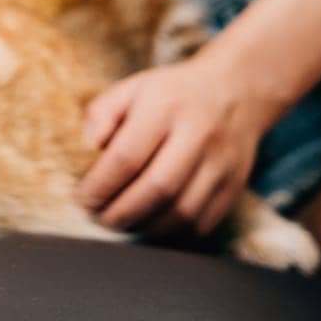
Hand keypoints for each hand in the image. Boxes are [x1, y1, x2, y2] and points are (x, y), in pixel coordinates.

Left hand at [76, 53, 275, 236]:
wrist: (237, 91)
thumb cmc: (173, 94)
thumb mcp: (133, 87)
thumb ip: (102, 112)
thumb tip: (88, 145)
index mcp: (166, 106)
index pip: (127, 156)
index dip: (101, 185)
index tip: (83, 198)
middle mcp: (199, 135)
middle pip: (157, 189)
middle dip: (121, 212)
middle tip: (99, 217)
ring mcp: (221, 163)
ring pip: (183, 212)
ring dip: (146, 227)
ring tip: (122, 223)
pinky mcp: (234, 186)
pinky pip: (203, 222)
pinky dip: (172, 232)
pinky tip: (152, 224)